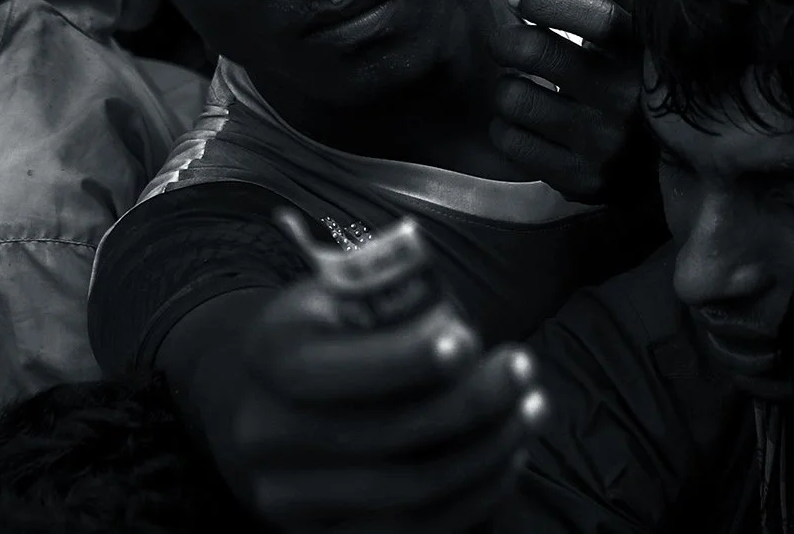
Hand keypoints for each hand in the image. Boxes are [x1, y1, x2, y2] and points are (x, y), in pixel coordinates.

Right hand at [227, 284, 543, 532]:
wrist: (309, 393)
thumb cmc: (360, 331)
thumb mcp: (367, 296)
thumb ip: (403, 307)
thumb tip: (456, 339)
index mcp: (270, 354)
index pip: (332, 370)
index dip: (404, 361)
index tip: (468, 341)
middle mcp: (263, 432)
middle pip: (382, 437)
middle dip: (469, 403)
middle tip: (523, 369)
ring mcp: (287, 497)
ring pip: (406, 493)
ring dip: (485, 451)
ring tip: (531, 408)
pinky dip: (474, 496)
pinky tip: (508, 456)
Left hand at [489, 0, 640, 200]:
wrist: (677, 161)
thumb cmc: (642, 76)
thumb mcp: (639, 29)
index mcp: (645, 54)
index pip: (596, 18)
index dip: (546, 0)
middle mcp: (628, 99)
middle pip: (537, 54)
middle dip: (506, 41)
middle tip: (506, 43)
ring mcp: (604, 144)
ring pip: (514, 98)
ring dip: (507, 87)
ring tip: (523, 86)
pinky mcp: (581, 180)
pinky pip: (510, 141)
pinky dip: (506, 125)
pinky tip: (527, 120)